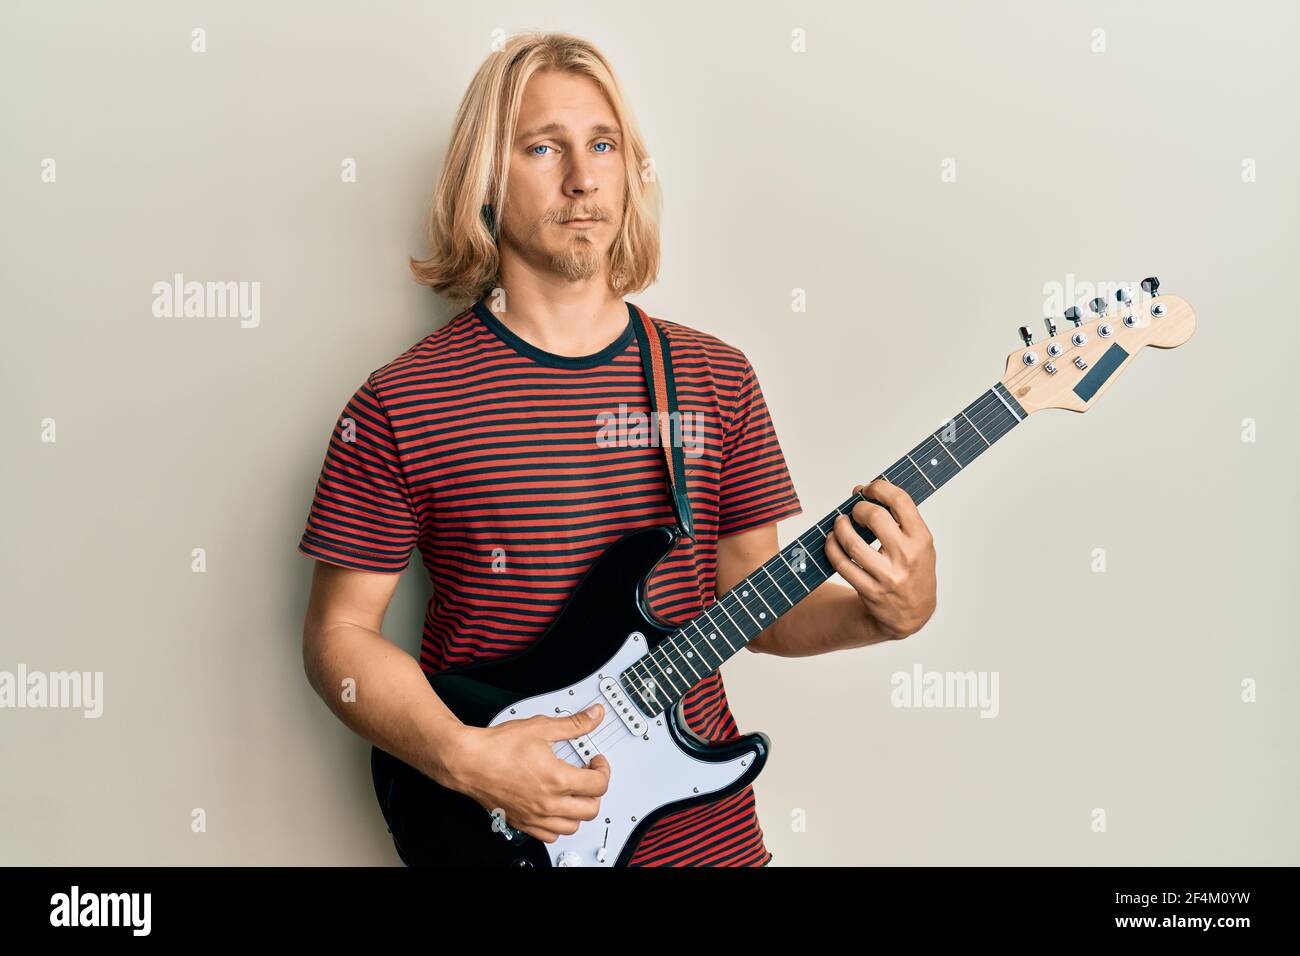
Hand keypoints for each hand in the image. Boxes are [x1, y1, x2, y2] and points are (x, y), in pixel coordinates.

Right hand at [447, 703, 610, 842]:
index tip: (596, 762)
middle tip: (588, 776)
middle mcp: (548, 803)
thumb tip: (594, 716)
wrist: (469, 761)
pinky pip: (549, 836)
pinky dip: (558, 826)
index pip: (598, 785)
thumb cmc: (498, 747)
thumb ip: (574, 724)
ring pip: (572, 827)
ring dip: (579, 811)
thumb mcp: (542, 727)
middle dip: (596, 792)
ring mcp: (535, 816)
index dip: (603, 770)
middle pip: (591, 809)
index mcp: (558, 780)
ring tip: (574, 793)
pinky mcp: (522, 822)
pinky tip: (554, 809)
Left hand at [825, 478, 936, 640]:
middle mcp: (906, 557)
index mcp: (921, 539)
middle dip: (859, 508)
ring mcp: (887, 576)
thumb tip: (860, 492)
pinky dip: (831, 548)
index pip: (900, 501)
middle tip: (855, 510)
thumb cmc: (913, 569)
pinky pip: (842, 564)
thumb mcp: (918, 544)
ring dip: (840, 527)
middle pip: (874, 517)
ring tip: (840, 523)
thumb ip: (898, 519)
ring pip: (852, 543)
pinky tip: (832, 541)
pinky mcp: (870, 590)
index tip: (869, 488)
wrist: (914, 613)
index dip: (880, 488)